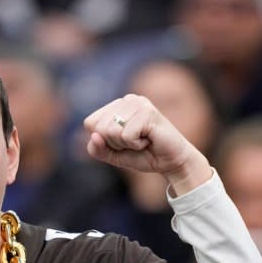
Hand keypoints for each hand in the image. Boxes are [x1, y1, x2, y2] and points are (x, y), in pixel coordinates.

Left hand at [84, 94, 212, 195]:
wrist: (172, 162)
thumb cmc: (144, 155)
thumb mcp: (114, 155)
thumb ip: (98, 149)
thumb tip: (94, 136)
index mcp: (117, 106)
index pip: (90, 123)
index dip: (104, 141)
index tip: (123, 142)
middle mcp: (127, 100)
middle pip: (100, 128)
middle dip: (116, 144)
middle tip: (135, 143)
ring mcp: (138, 103)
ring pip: (112, 131)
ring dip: (127, 144)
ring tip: (142, 140)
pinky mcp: (148, 112)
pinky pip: (126, 135)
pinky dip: (136, 145)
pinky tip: (149, 139)